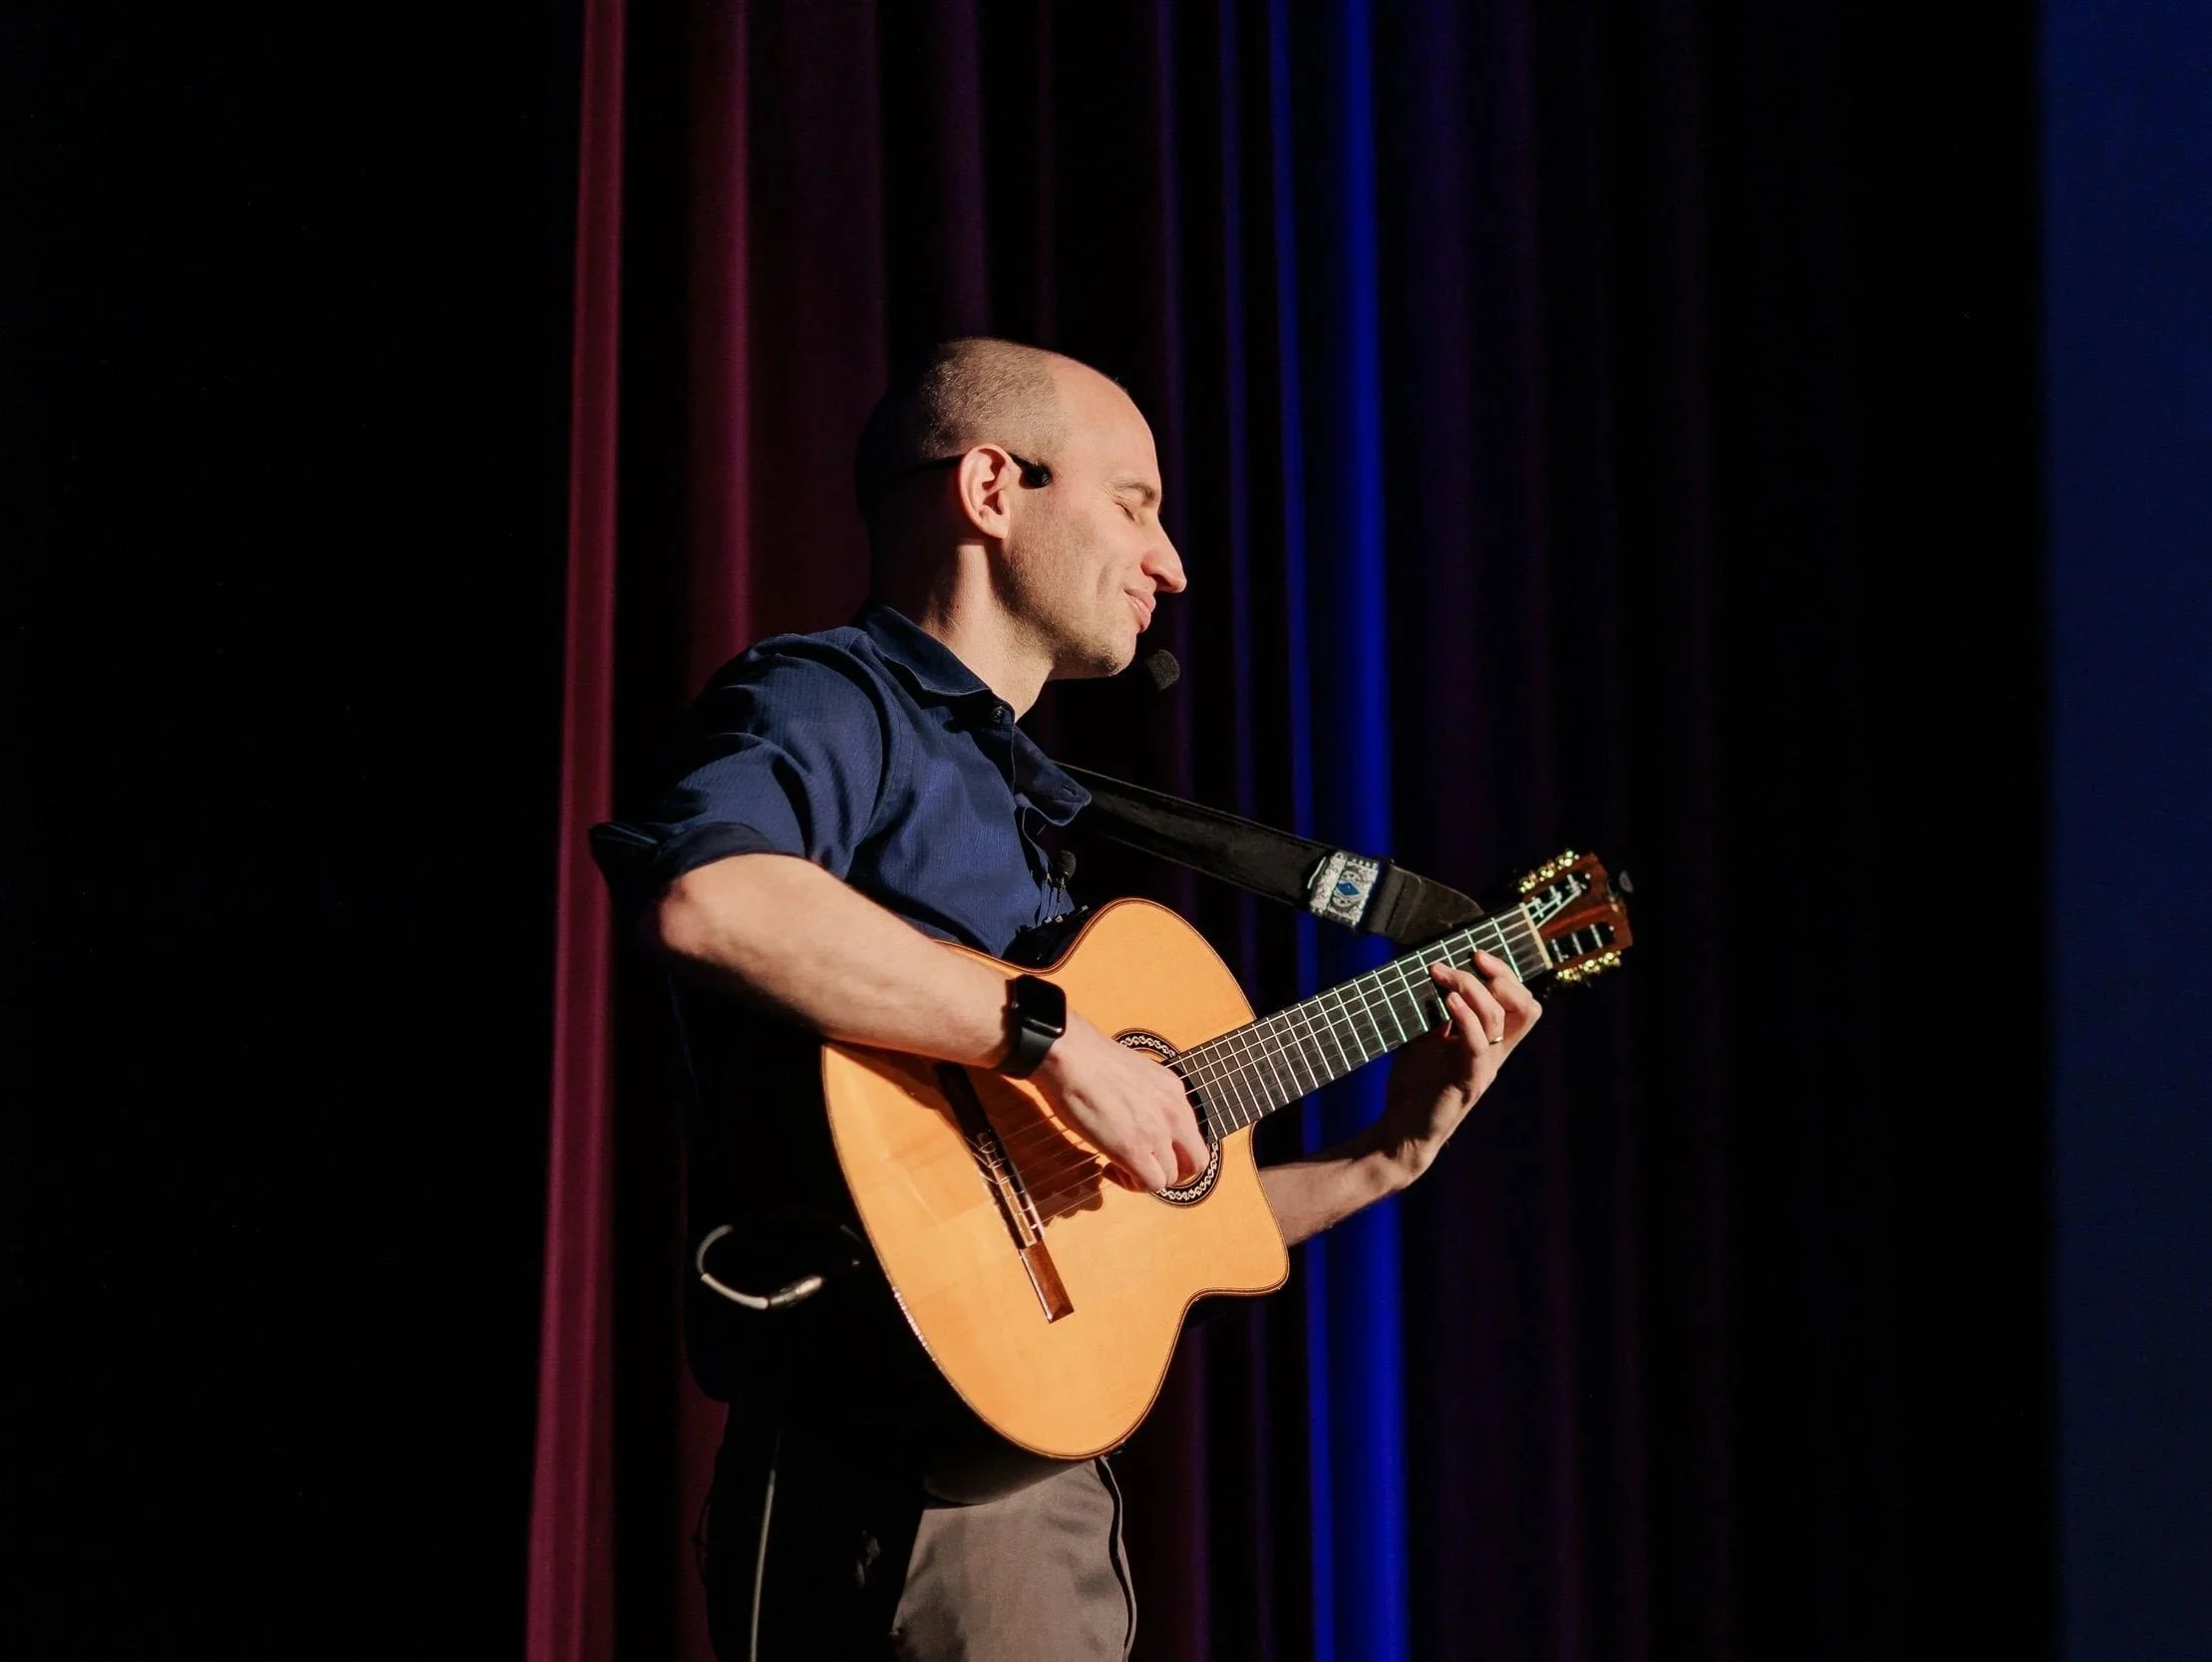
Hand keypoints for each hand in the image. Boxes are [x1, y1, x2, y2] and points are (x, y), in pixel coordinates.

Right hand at [1031, 1010, 1209, 1191]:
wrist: (1070, 1056)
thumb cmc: (1089, 1060)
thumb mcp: (1135, 1074)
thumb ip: (1147, 1098)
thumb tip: (1138, 1116)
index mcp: (1174, 1092)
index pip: (1192, 1136)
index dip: (1173, 1151)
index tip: (1149, 1150)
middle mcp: (1174, 1112)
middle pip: (1196, 1162)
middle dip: (1173, 1173)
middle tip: (1144, 1169)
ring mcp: (1157, 1132)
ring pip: (1170, 1177)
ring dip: (1144, 1179)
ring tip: (1117, 1166)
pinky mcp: (1134, 1149)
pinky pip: (1150, 1184)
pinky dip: (1131, 1185)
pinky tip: (1109, 1168)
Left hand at [1372, 950, 1541, 1184]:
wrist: (1401, 1132)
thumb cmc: (1415, 1086)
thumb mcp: (1427, 1040)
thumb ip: (1438, 1013)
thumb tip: (1435, 972)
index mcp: (1490, 1043)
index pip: (1519, 1003)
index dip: (1506, 974)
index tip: (1476, 954)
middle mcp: (1495, 1055)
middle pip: (1526, 1008)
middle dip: (1503, 975)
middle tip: (1471, 959)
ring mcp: (1484, 1069)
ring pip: (1498, 1019)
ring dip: (1470, 988)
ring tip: (1442, 974)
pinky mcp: (1467, 1083)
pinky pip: (1477, 1045)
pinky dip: (1465, 1017)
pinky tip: (1448, 1000)